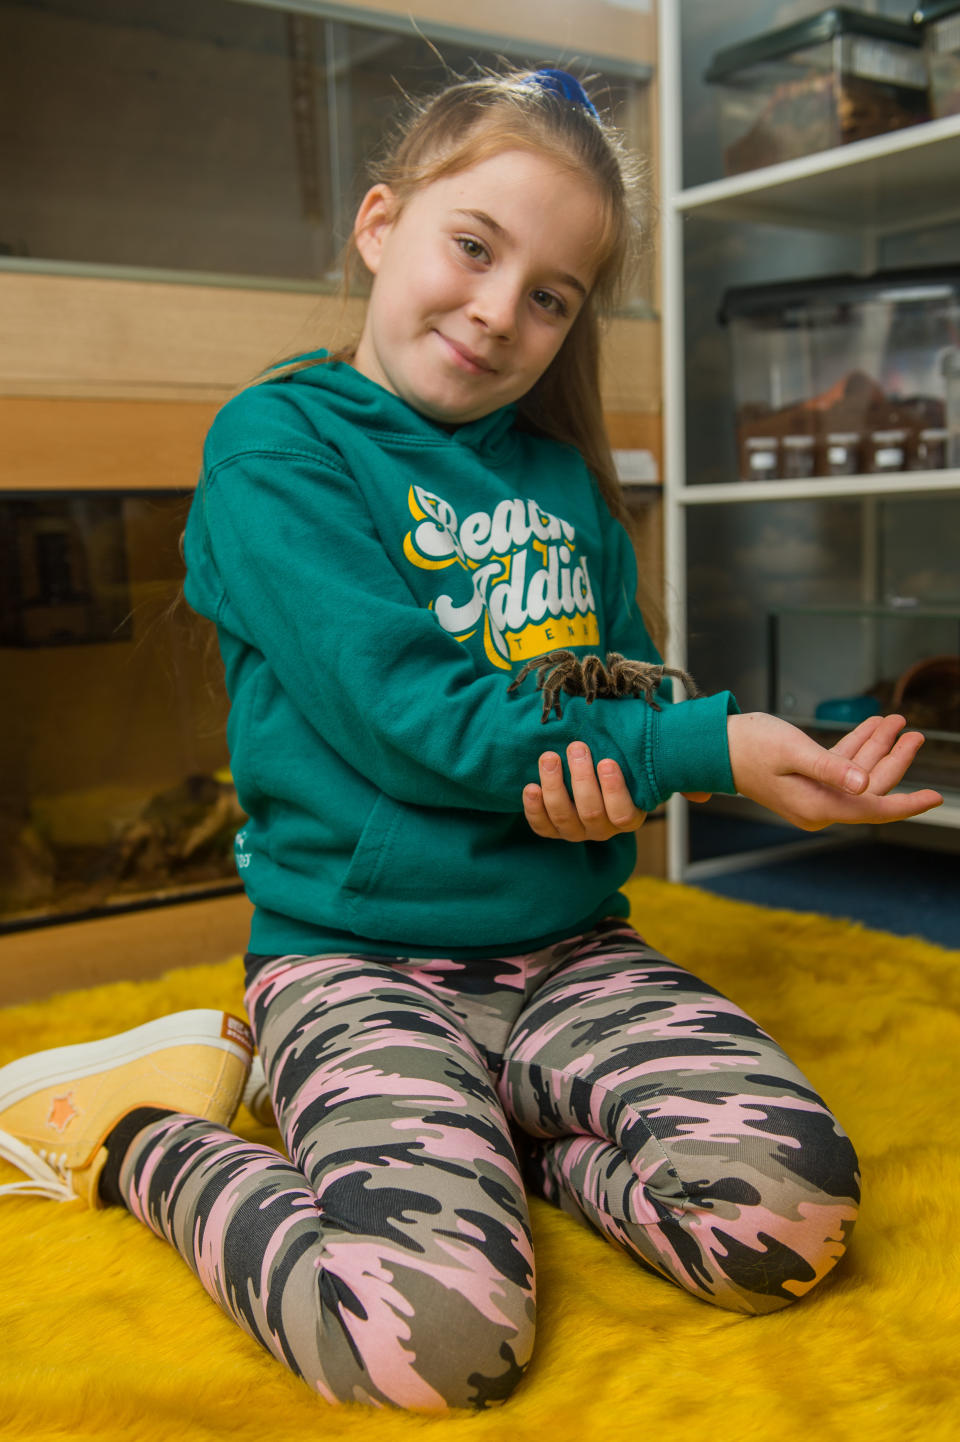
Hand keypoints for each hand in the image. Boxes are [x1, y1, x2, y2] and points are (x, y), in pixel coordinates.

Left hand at [523, 742, 646, 841]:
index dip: (614, 789)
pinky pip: (542, 826)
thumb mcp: (627, 766)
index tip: (606, 761)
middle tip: (576, 747)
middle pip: (591, 812)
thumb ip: (626, 755)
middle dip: (581, 777)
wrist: (590, 780)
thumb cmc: (612, 767)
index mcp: (628, 818)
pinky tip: (531, 787)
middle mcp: (602, 830)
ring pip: (563, 816)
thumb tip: (627, 728)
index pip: (622, 814)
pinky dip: (534, 807)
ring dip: (554, 785)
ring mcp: (576, 832)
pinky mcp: (553, 831)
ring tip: (549, 757)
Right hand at [727, 711, 942, 830]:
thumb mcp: (793, 751)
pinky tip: (871, 727)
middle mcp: (818, 806)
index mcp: (817, 806)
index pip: (873, 808)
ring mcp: (812, 795)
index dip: (907, 803)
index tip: (936, 796)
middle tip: (914, 731)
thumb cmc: (748, 745)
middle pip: (870, 787)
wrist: (713, 747)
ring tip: (896, 721)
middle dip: (895, 758)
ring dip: (877, 747)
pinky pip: (841, 767)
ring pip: (857, 774)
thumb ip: (832, 769)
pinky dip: (857, 747)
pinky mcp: (806, 782)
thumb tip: (865, 785)